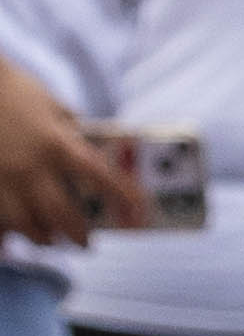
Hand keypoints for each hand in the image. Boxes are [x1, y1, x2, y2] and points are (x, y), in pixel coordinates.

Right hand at [0, 56, 148, 244]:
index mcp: (57, 144)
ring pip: (26, 225)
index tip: (138, 210)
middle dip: (77, 233)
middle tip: (87, 243)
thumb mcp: (55, 108)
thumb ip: (73, 135)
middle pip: (61, 213)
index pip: (99, 176)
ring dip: (43, 237)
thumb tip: (94, 157)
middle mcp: (31, 168)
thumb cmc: (19, 92)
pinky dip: (9, 231)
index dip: (121, 196)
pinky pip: (0, 221)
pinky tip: (16, 232)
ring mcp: (3, 181)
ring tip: (52, 239)